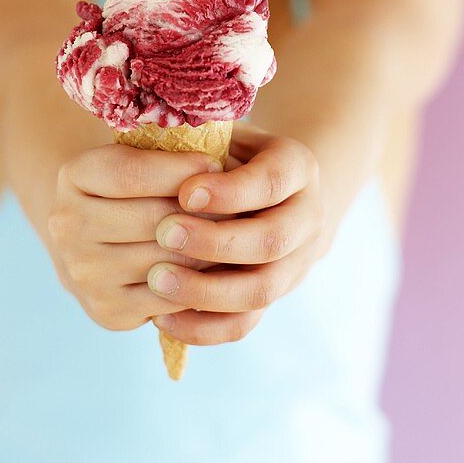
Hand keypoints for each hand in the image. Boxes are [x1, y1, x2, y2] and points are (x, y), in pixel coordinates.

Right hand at [48, 144, 235, 331]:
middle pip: (153, 219)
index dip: (181, 170)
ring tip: (235, 236)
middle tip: (238, 205)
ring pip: (165, 260)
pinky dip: (198, 285)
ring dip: (208, 250)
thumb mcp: (139, 156)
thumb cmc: (133, 188)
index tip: (216, 165)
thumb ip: (167, 153)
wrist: (94, 240)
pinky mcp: (106, 310)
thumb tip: (215, 169)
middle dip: (204, 212)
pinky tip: (216, 268)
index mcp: (74, 176)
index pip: (132, 173)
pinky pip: (167, 299)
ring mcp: (84, 272)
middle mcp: (67, 225)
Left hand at [148, 121, 324, 346]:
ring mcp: (295, 264)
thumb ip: (203, 141)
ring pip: (261, 291)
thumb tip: (157, 146)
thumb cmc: (234, 154)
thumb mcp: (227, 135)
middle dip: (215, 242)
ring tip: (156, 279)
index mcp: (298, 168)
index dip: (231, 192)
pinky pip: (243, 325)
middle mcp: (307, 218)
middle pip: (271, 241)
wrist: (275, 191)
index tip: (185, 192)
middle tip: (164, 233)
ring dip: (206, 290)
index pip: (272, 182)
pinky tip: (161, 318)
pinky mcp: (273, 298)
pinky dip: (202, 327)